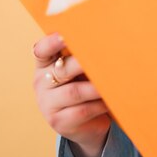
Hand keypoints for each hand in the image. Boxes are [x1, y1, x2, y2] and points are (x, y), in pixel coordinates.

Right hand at [33, 33, 111, 156]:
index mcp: (44, 63)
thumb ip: (83, 53)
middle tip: (104, 59)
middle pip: (63, 70)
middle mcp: (42, 82)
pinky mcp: (59, 122)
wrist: (83, 122)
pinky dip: (99, 105)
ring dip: (96, 87)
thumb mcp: (79, 68)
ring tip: (114, 82)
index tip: (65, 34)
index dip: (51, 42)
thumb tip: (106, 38)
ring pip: (74, 92)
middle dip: (84, 64)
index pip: (41, 50)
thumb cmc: (82, 85)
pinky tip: (110, 100)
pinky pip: (82, 111)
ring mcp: (48, 104)